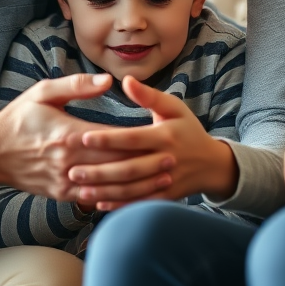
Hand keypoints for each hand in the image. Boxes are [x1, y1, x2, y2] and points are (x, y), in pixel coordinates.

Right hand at [0, 74, 174, 201]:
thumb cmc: (19, 117)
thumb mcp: (42, 92)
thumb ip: (76, 85)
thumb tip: (108, 81)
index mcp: (68, 134)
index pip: (112, 140)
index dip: (139, 141)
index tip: (162, 140)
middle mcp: (69, 162)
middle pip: (115, 166)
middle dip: (145, 166)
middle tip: (171, 162)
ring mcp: (65, 182)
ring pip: (108, 187)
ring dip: (137, 186)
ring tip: (160, 182)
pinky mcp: (60, 194)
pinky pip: (92, 199)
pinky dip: (114, 199)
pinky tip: (133, 198)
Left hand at [70, 76, 238, 210]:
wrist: (212, 163)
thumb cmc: (187, 129)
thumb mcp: (174, 107)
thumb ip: (148, 95)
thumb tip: (125, 80)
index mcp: (165, 135)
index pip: (133, 138)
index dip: (108, 139)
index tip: (84, 138)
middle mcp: (166, 160)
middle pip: (130, 168)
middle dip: (101, 171)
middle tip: (72, 170)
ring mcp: (167, 181)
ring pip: (133, 189)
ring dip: (106, 191)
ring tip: (80, 189)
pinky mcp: (166, 197)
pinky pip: (140, 203)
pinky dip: (120, 205)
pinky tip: (99, 204)